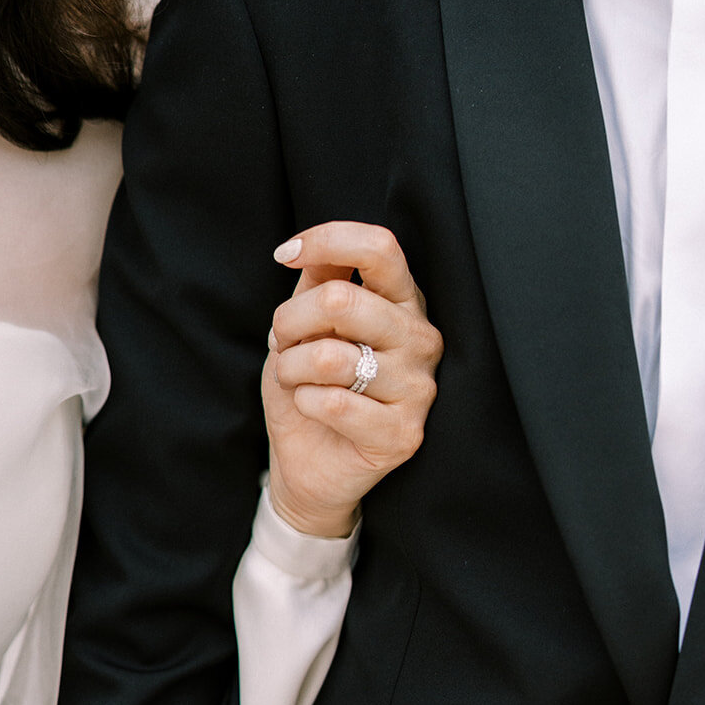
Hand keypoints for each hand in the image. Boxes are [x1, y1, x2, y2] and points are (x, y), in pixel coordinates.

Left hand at [264, 222, 442, 537]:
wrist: (309, 464)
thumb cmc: (311, 388)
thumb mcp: (304, 327)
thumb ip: (315, 284)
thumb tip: (305, 250)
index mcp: (403, 302)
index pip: (380, 248)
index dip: (326, 240)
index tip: (285, 255)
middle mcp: (421, 339)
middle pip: (343, 300)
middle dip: (290, 321)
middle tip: (283, 344)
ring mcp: (419, 388)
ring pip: (331, 356)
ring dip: (292, 369)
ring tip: (296, 381)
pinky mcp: (405, 434)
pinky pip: (335, 403)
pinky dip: (305, 404)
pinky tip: (314, 411)